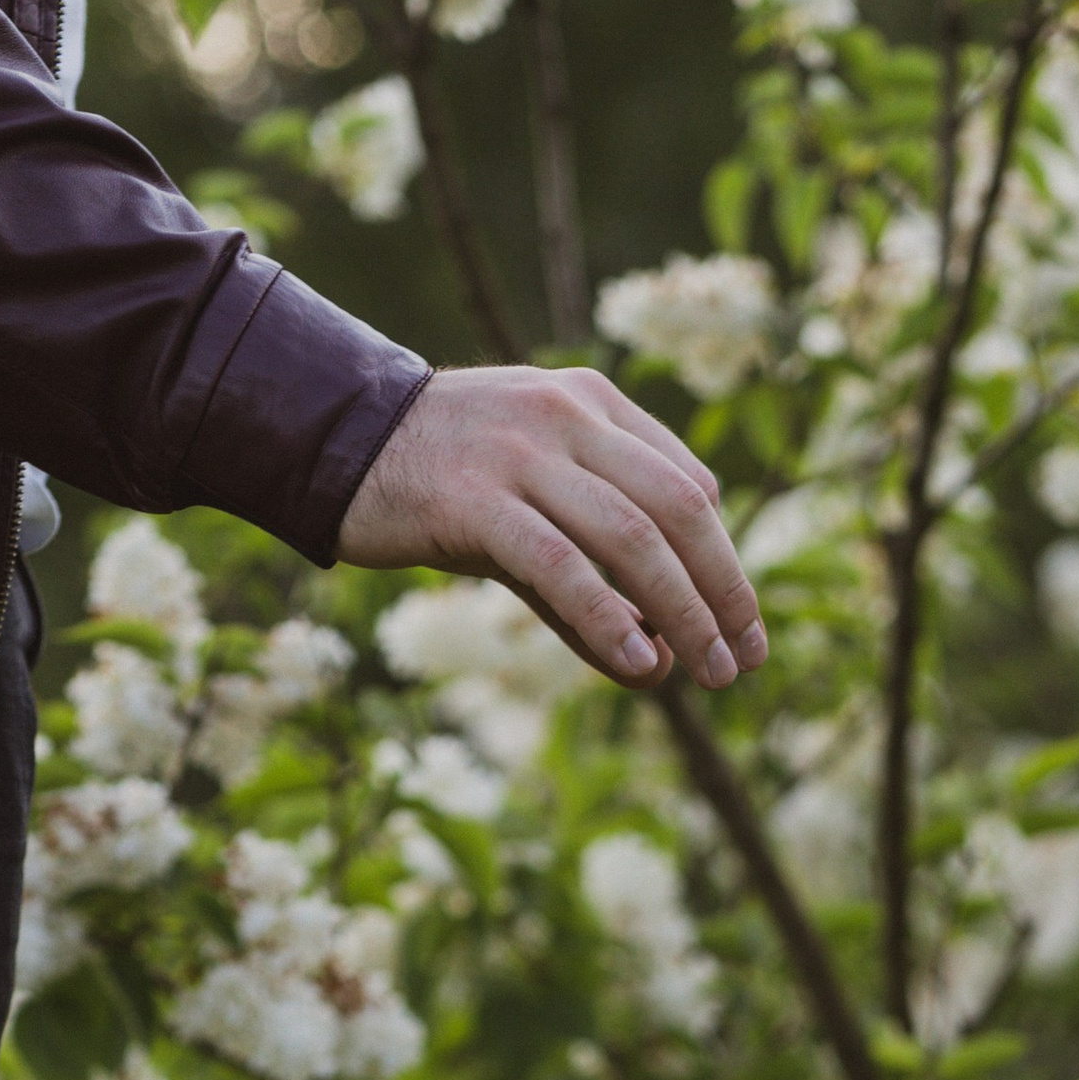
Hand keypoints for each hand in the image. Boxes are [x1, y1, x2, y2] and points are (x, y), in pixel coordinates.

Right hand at [337, 365, 767, 694]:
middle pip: (678, 508)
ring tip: (707, 674)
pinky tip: (639, 662)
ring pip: (632, 536)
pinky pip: (560, 562)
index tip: (743, 630)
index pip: (689, 486)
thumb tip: (660, 664)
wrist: (336, 442)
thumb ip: (593, 585)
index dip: (727, 562)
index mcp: (593, 405)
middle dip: (722, 590)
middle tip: (741, 662)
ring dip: (683, 612)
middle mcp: (567, 416)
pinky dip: (607, 616)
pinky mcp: (475, 498)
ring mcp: (521, 452)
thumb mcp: (530, 521)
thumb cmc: (443, 488)